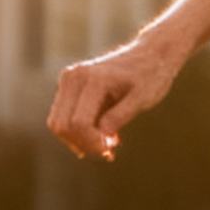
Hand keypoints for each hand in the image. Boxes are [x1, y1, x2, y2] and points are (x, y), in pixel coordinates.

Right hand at [46, 36, 184, 161]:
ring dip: (79, 140)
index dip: (92, 143)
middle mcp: (73, 77)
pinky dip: (80, 132)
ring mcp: (68, 81)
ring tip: (109, 146)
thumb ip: (122, 115)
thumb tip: (102, 136)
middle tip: (109, 153)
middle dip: (82, 144)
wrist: (150, 55)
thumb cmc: (151, 76)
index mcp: (92, 79)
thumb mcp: (143, 98)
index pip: (78, 123)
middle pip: (61, 125)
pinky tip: (104, 136)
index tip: (111, 152)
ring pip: (58, 123)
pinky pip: (65, 117)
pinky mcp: (69, 87)